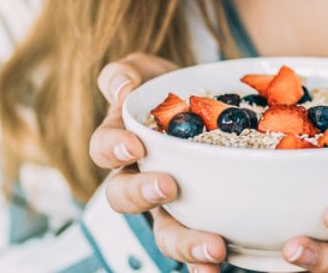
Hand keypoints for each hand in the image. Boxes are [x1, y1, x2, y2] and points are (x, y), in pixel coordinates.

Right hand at [90, 53, 227, 271]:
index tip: (134, 144)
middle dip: (143, 195)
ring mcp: (169, 206)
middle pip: (124, 198)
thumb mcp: (147, 72)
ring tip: (212, 246)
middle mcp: (139, 180)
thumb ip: (125, 74)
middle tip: (168, 187)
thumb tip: (120, 90)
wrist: (211, 104)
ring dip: (184, 243)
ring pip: (164, 233)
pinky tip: (223, 262)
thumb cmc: (169, 90)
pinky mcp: (200, 221)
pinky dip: (204, 262)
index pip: (104, 149)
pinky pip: (197, 251)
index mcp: (122, 143)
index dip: (113, 148)